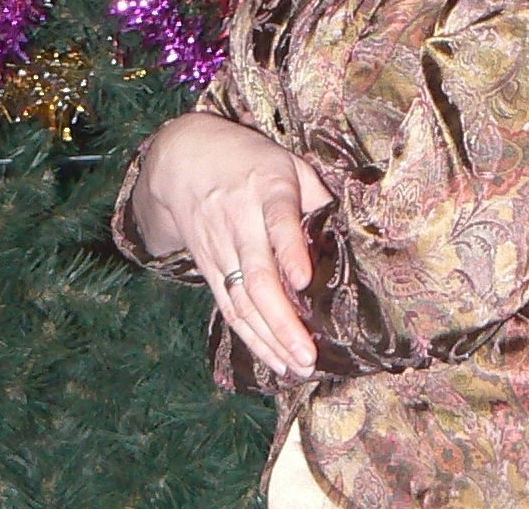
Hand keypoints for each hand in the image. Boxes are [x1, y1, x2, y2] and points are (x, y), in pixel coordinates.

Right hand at [131, 112, 332, 378]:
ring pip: (241, 301)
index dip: (289, 250)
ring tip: (297, 367)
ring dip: (268, 339)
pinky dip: (251, 338)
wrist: (184, 160)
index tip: (303, 280)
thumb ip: (316, 194)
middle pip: (257, 276)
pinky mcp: (208, 268)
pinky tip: (274, 360)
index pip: (278, 221)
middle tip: (308, 354)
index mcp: (267, 188)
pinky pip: (229, 308)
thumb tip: (344, 234)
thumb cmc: (252, 161)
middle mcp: (239, 222)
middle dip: (282, 320)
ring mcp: (219, 248)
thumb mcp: (288, 161)